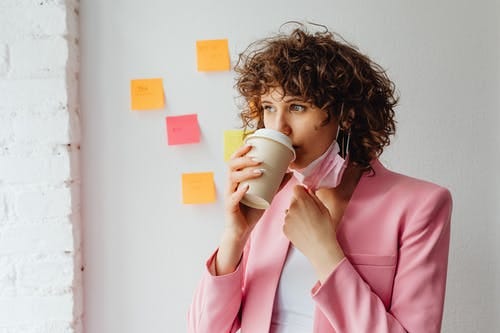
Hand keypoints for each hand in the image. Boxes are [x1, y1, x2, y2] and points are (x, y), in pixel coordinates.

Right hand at [215, 144, 265, 274]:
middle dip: (245, 159)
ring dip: (246, 172)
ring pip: (232, 178)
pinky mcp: (230, 207)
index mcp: (237, 178)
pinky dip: (239, 192)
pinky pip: (232, 197)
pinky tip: (247, 187)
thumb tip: (290, 171)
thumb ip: (277, 183)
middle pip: (232, 165)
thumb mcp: (267, 194)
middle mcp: (231, 184)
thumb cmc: (252, 209)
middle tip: (260, 159)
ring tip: (260, 171)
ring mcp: (229, 195)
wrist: (243, 229)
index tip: (251, 143)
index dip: (241, 150)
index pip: (235, 160)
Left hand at [283, 185, 344, 281]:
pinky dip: (293, 224)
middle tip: (309, 213)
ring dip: (296, 214)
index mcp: (302, 201)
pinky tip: (303, 230)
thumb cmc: (325, 229)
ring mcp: (287, 219)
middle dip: (300, 203)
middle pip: (293, 200)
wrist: (320, 248)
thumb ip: (314, 197)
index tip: (306, 197)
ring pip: (290, 211)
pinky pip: (288, 222)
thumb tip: (308, 192)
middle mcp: (291, 209)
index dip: (303, 192)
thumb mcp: (324, 209)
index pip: (296, 188)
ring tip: (307, 224)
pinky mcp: (284, 229)